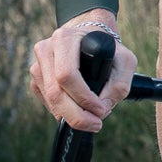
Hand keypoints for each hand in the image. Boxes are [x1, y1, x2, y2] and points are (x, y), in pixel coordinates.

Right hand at [31, 9, 138, 131]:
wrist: (89, 36)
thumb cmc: (107, 48)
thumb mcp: (125, 60)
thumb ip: (119, 86)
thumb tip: (101, 109)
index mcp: (64, 39)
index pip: (67, 75)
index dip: (83, 97)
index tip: (101, 110)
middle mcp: (46, 49)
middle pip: (55, 92)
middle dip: (76, 115)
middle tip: (96, 125)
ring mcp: (38, 64)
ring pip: (50, 100)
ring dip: (71, 115)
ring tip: (91, 117)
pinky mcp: (36, 79)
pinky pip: (47, 102)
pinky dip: (63, 111)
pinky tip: (78, 108)